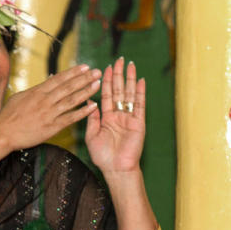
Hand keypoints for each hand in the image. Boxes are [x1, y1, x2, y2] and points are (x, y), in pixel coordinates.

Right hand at [0, 64, 100, 148]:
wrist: (3, 133)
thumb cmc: (9, 115)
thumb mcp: (21, 97)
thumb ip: (37, 89)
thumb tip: (49, 80)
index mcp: (37, 92)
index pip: (59, 79)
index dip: (73, 72)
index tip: (85, 66)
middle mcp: (45, 100)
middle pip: (68, 87)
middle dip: (84, 78)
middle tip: (97, 72)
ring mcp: (49, 113)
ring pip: (71, 100)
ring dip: (86, 92)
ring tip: (97, 85)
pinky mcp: (51, 127)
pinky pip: (70, 118)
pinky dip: (82, 112)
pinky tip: (93, 107)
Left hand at [85, 58, 145, 172]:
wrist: (116, 169)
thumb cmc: (103, 156)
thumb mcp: (92, 135)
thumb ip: (91, 118)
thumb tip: (89, 101)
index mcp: (107, 118)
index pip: (107, 95)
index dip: (106, 81)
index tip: (105, 68)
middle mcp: (119, 115)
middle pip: (119, 91)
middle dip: (118, 75)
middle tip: (118, 60)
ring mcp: (129, 118)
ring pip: (130, 94)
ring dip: (130, 79)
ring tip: (130, 64)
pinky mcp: (139, 123)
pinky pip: (140, 105)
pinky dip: (140, 93)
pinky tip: (140, 81)